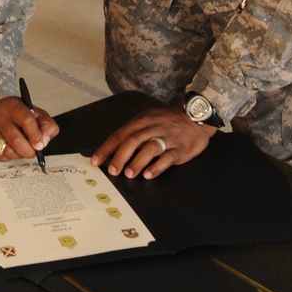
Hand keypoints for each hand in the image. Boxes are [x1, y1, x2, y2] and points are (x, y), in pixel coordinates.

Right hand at [0, 96, 59, 160]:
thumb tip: (44, 141)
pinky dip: (10, 156)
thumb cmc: (19, 114)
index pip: (26, 121)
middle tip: (33, 150)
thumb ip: (47, 125)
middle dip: (29, 150)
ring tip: (23, 148)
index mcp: (13, 106)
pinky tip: (12, 148)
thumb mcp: (36, 113)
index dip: (35, 135)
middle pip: (16, 140)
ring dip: (20, 155)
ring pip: (8, 151)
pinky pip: (0, 156)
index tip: (40, 145)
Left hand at [91, 104, 214, 179]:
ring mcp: (168, 137)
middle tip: (112, 171)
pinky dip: (157, 167)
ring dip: (137, 162)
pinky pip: (168, 157)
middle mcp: (154, 127)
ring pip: (150, 148)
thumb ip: (132, 133)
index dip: (107, 148)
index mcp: (142, 120)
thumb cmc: (167, 122)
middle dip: (120, 157)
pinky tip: (149, 174)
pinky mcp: (181, 148)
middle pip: (133, 141)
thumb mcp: (148, 120)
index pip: (120, 134)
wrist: (195, 117)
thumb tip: (112, 151)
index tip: (96, 160)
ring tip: (129, 174)